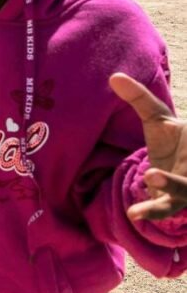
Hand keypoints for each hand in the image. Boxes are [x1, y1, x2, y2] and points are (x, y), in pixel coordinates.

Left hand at [110, 73, 186, 220]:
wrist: (183, 163)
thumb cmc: (172, 139)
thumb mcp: (157, 119)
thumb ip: (139, 99)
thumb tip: (113, 76)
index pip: (185, 141)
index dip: (177, 163)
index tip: (155, 169)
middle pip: (186, 186)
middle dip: (175, 184)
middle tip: (151, 175)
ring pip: (180, 202)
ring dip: (161, 207)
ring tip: (136, 212)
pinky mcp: (176, 205)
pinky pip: (167, 212)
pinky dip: (154, 212)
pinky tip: (134, 215)